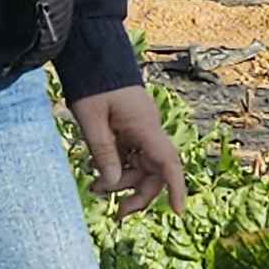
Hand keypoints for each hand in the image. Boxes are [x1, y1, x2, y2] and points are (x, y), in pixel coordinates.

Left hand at [74, 87, 186, 209]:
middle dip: (138, 193)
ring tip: (93, 186)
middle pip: (154, 172)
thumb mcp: (91, 119)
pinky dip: (116, 166)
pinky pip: (130, 155)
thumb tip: (113, 182)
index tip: (177, 212)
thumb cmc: (93, 83)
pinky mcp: (130, 128)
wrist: (95, 55)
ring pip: (141, 166)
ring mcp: (140, 129)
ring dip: (121, 181)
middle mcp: (149, 131)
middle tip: (117, 213)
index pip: (169, 163)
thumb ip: (102, 152)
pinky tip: (93, 168)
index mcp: (145, 128)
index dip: (176, 189)